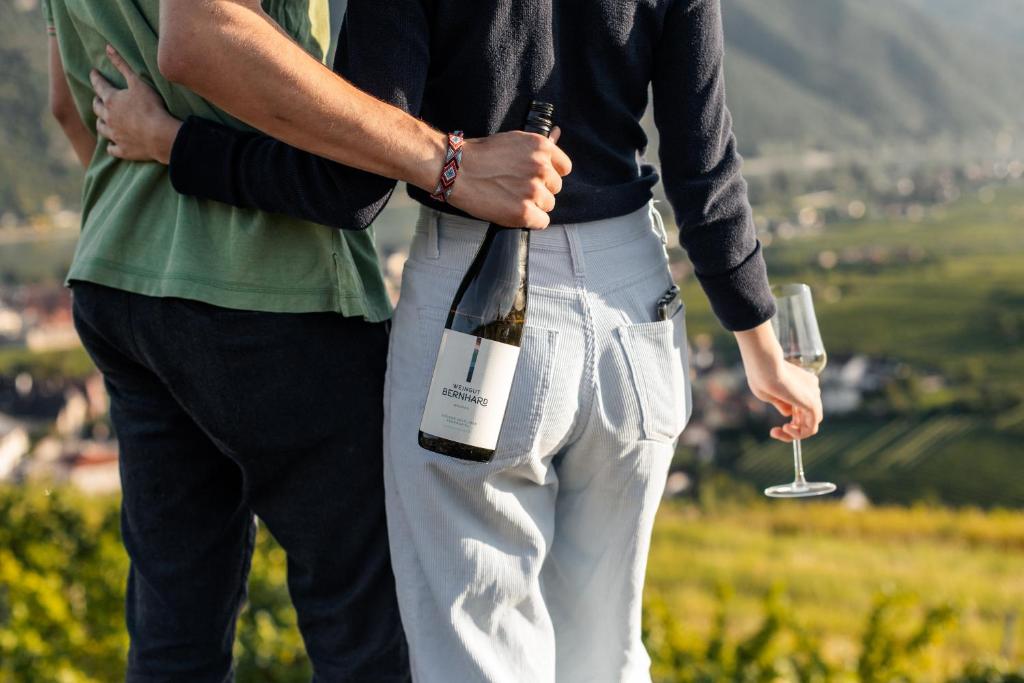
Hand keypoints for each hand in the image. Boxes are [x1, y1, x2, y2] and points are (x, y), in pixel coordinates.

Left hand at [90, 45, 180, 163]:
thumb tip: (107, 48)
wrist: (160, 136)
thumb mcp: (138, 82)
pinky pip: (112, 149)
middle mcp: (109, 118)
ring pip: (101, 128)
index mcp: (112, 100)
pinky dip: (111, 146)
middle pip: (97, 108)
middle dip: (96, 102)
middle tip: (98, 99)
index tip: (93, 73)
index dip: (96, 78)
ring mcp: (115, 135)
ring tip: (102, 121)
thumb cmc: (151, 107)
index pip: (100, 86)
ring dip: (100, 123)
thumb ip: (122, 65)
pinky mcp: (123, 150)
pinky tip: (112, 145)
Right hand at [446, 128, 571, 228]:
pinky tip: (512, 211)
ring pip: (548, 205)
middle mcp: (542, 168)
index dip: (549, 174)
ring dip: (533, 205)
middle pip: (555, 188)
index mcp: (541, 147)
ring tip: (510, 198)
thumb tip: (558, 132)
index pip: (564, 168)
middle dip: (539, 189)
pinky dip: (529, 220)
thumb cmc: (480, 154)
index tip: (535, 177)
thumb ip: (537, 145)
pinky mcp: (524, 212)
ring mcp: (534, 191)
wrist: (457, 170)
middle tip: (516, 187)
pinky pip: (541, 222)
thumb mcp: (513, 140)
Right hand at [735, 321, 823, 441]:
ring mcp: (813, 396)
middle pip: (807, 417)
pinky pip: (811, 427)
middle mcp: (811, 389)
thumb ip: (782, 403)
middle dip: (792, 429)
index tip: (774, 427)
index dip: (790, 421)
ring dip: (794, 433)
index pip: (802, 408)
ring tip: (776, 432)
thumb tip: (789, 414)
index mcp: (802, 384)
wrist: (764, 366)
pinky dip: (799, 433)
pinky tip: (784, 429)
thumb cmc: (761, 376)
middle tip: (773, 432)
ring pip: (810, 424)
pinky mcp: (812, 404)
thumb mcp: (770, 394)